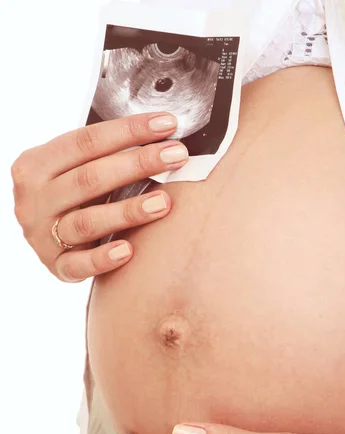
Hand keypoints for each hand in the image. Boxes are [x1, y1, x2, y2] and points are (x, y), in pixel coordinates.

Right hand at [11, 112, 188, 281]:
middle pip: (90, 178)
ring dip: (128, 211)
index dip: (129, 131)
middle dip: (139, 164)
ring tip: (164, 203)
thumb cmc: (72, 197)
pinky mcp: (56, 266)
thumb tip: (161, 131)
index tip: (167, 124)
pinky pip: (79, 265)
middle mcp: (34, 199)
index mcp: (37, 164)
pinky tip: (129, 250)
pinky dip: (104, 258)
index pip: (86, 141)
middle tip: (178, 155)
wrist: (45, 240)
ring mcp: (42, 235)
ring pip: (88, 222)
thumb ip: (103, 155)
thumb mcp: (74, 170)